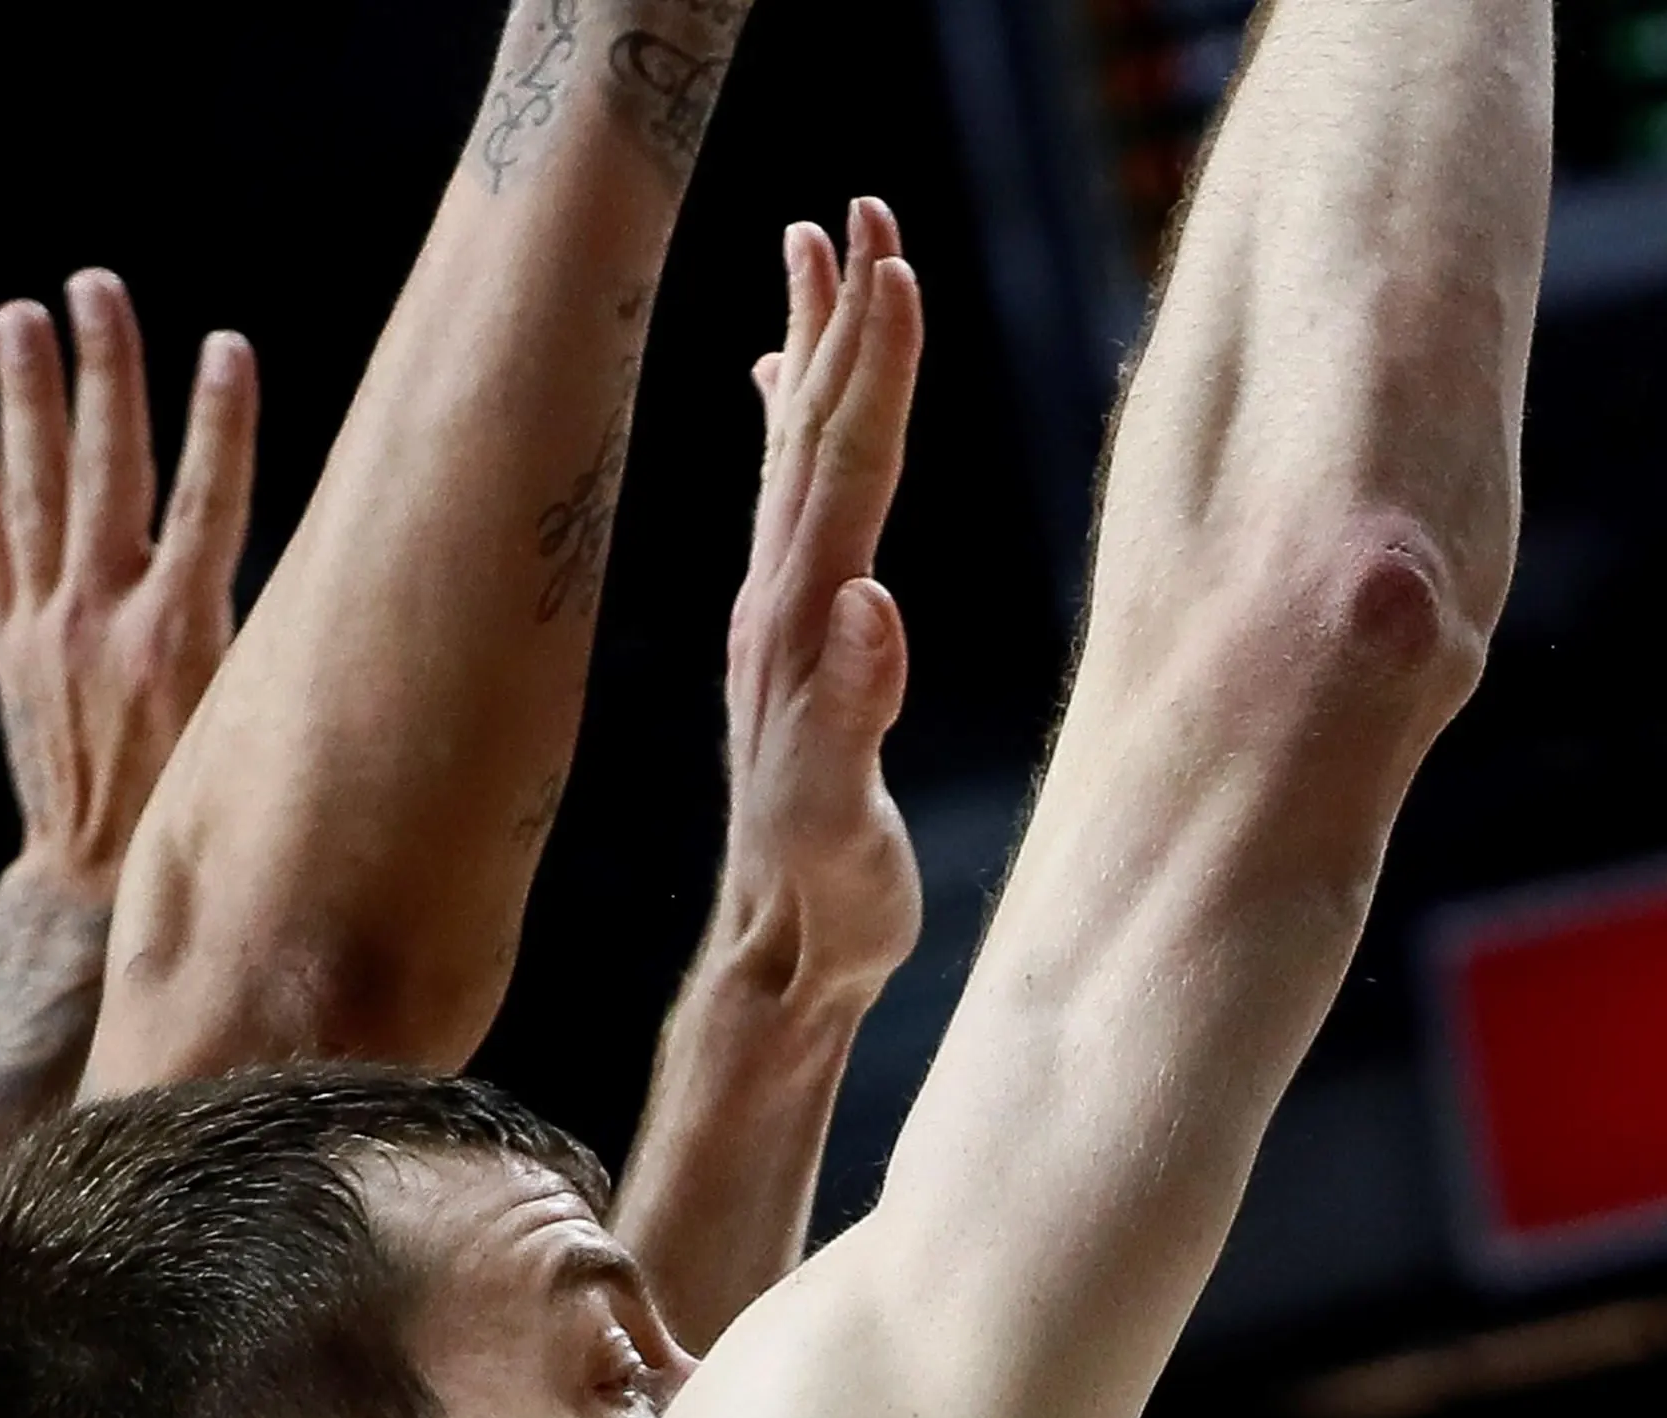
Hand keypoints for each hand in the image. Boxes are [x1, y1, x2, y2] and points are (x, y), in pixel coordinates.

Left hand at [0, 273, 254, 897]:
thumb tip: (333, 582)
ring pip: (36, 488)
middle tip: (95, 285)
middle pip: (107, 469)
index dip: (220, 421)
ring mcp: (45, 624)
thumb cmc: (200, 813)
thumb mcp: (253, 732)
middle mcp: (105, 618)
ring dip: (29, 394)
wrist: (96, 884)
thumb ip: (271, 651)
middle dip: (106, 372)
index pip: (207, 503)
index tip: (227, 344)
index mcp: (182, 638)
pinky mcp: (8, 639)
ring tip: (20, 315)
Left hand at [708, 202, 930, 1022]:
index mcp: (802, 629)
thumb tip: (870, 603)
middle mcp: (780, 605)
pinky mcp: (787, 642)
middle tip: (859, 207)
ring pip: (794, 449)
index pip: (845, 469)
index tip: (894, 266)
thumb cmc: (825, 906)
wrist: (777, 961)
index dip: (874, 369)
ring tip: (815, 246)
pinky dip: (786, 423)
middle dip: (842, 319)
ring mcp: (778, 619)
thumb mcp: (838, 819)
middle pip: (813, 431)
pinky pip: (787, 502)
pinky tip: (772, 381)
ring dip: (812, 343)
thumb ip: (852, 710)